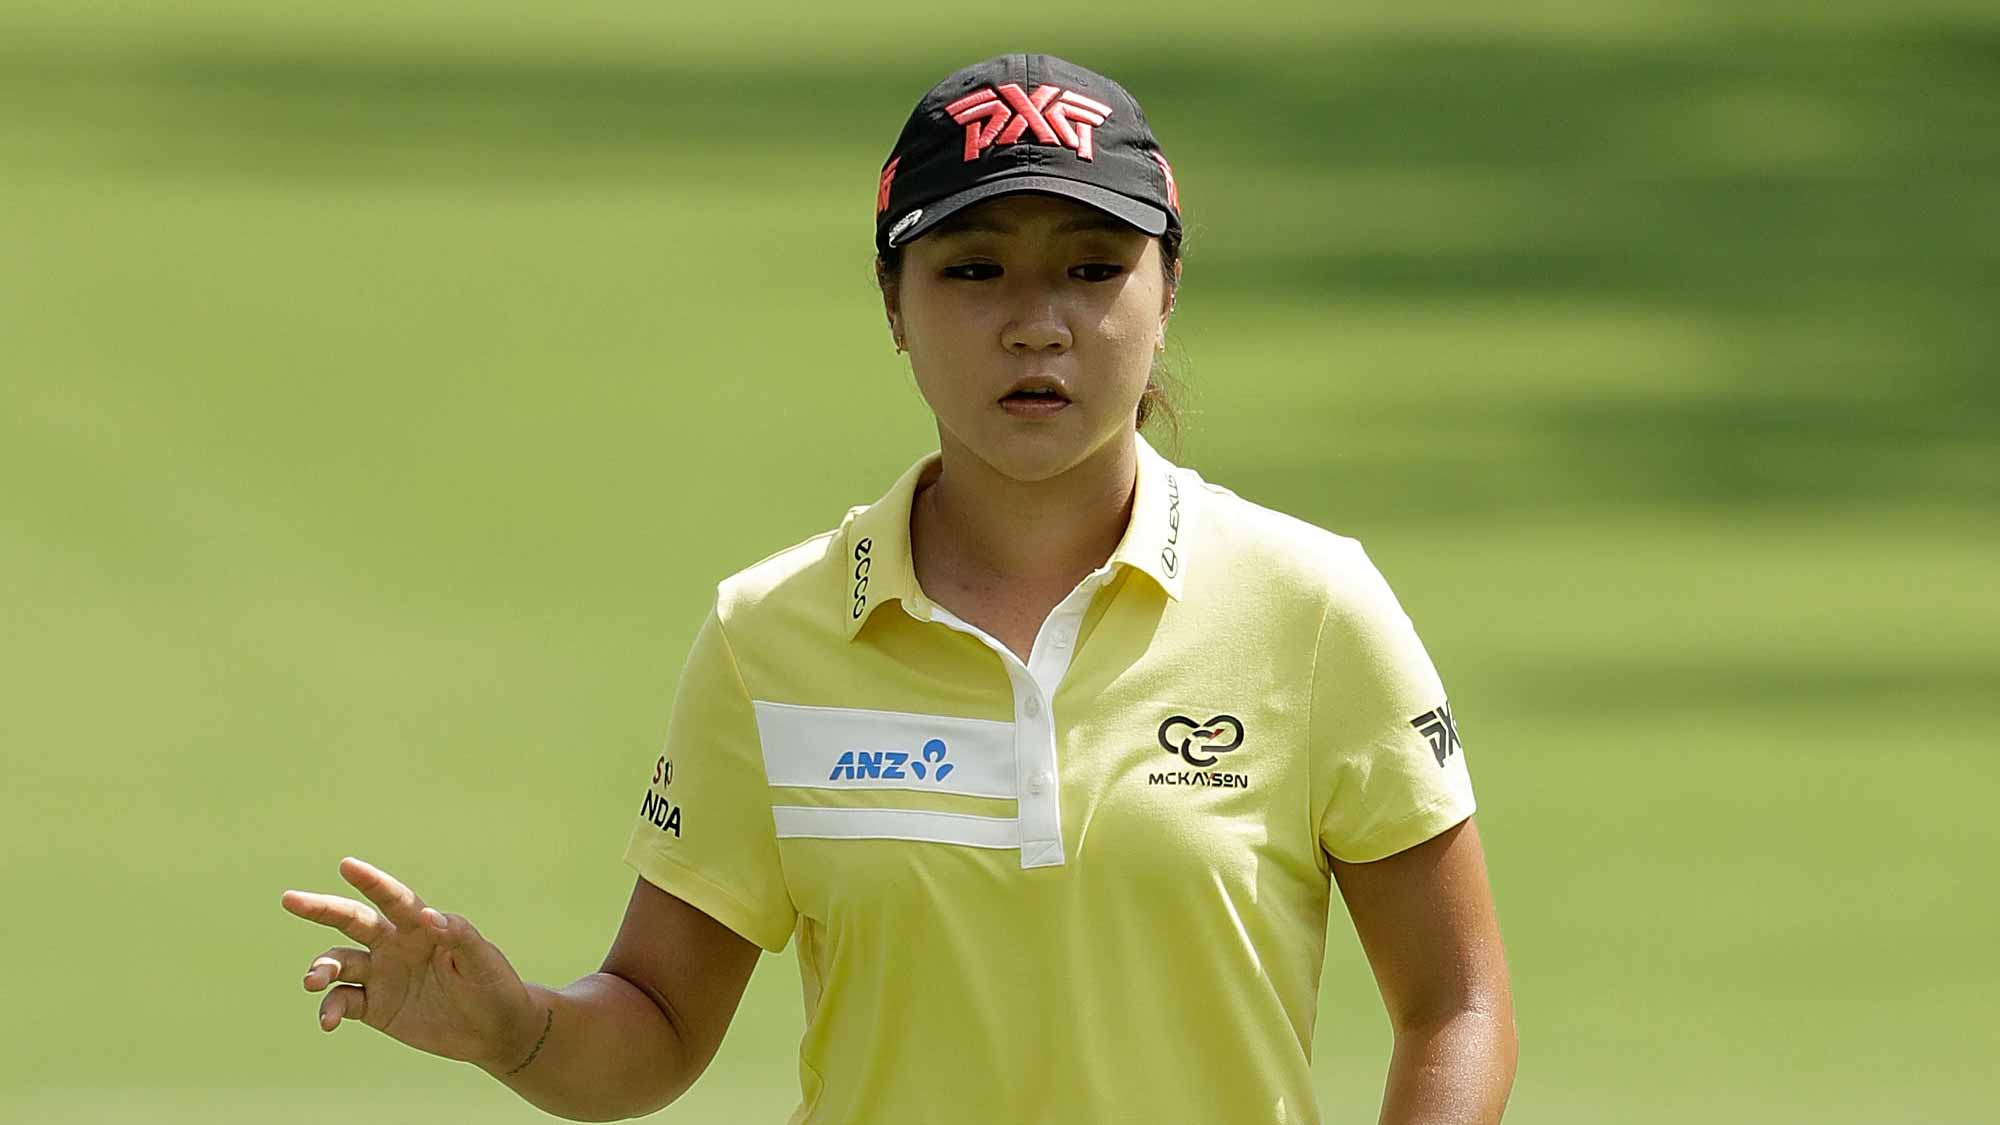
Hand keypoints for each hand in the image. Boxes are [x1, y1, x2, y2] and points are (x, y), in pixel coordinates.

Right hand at [280, 857, 539, 1071]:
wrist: (493, 1028)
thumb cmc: (493, 984)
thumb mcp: (482, 959)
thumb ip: (459, 935)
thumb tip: (429, 916)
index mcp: (421, 926)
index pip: (393, 898)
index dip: (372, 881)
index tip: (348, 864)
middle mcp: (395, 945)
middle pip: (351, 921)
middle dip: (321, 908)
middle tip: (290, 898)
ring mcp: (382, 975)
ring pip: (339, 963)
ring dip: (321, 968)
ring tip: (312, 980)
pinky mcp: (375, 1006)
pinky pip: (343, 1002)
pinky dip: (330, 1009)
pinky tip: (328, 1022)